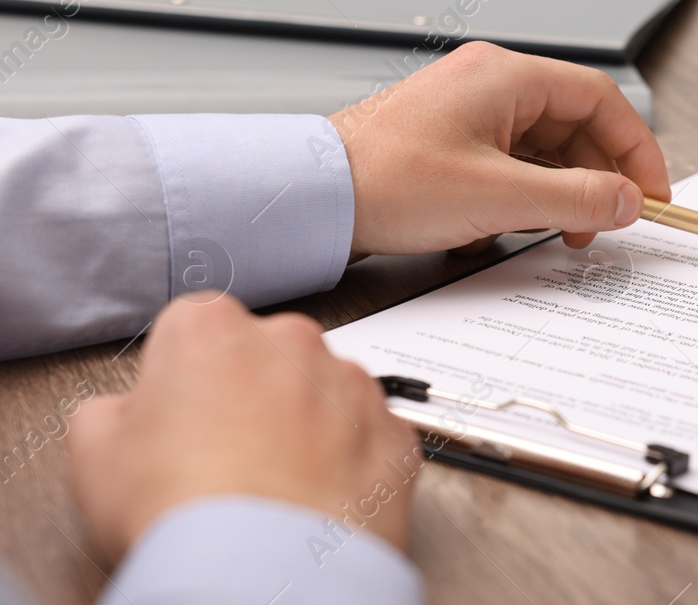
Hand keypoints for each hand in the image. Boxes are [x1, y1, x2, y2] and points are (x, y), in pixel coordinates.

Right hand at [67, 295, 418, 561]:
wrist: (259, 575)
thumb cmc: (182, 514)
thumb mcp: (96, 456)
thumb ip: (111, 412)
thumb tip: (124, 414)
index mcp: (211, 329)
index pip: (196, 328)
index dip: (186, 376)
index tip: (182, 413)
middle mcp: (291, 341)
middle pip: (268, 355)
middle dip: (251, 394)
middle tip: (225, 457)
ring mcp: (352, 385)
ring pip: (325, 393)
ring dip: (306, 426)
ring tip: (271, 489)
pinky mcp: (395, 432)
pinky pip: (370, 437)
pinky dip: (351, 463)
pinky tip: (315, 501)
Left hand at [331, 41, 669, 252]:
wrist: (310, 199)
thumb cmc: (385, 182)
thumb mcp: (499, 198)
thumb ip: (576, 199)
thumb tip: (628, 201)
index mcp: (505, 77)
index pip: (599, 99)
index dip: (636, 147)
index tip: (650, 192)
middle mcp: (489, 84)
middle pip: (574, 125)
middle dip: (596, 178)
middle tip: (606, 222)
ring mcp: (467, 111)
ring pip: (543, 149)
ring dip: (558, 193)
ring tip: (557, 233)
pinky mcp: (449, 141)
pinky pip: (510, 163)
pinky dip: (521, 197)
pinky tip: (504, 230)